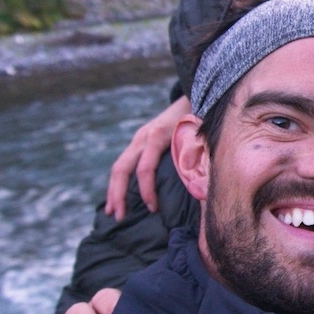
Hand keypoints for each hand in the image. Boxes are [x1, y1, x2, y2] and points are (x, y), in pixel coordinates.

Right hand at [105, 96, 190, 218]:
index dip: (147, 191)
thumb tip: (203, 186)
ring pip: (118, 167)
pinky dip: (117, 182)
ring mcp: (138, 139)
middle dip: (119, 195)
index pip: (145, 169)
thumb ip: (198, 154)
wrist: (191, 95)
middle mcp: (143, 138)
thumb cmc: (198, 117)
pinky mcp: (138, 142)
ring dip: (112, 191)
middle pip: (121, 169)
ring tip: (111, 213)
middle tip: (120, 217)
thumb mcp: (200, 133)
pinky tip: (115, 198)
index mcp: (157, 136)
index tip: (153, 209)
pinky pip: (123, 164)